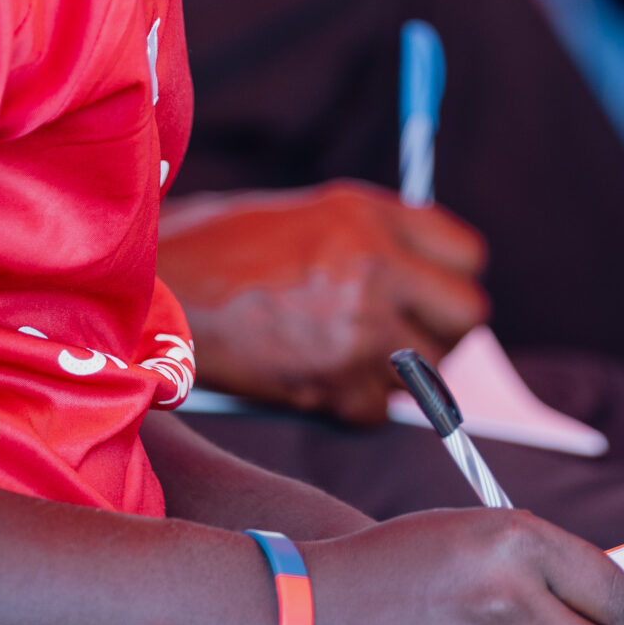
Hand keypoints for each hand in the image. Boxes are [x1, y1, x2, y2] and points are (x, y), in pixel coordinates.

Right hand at [158, 182, 488, 423]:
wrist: (156, 297)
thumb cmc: (217, 253)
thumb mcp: (305, 216)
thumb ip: (372, 238)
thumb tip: (425, 277)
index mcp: (367, 214)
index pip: (467, 253)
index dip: (448, 279)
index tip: (427, 294)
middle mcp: (376, 264)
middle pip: (467, 314)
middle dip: (441, 332)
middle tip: (402, 337)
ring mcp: (361, 325)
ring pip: (430, 371)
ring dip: (399, 375)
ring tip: (345, 356)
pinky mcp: (337, 381)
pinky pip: (379, 410)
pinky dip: (354, 405)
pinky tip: (313, 377)